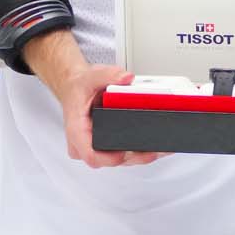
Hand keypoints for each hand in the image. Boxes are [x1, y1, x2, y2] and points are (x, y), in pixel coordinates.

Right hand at [21, 32, 163, 168]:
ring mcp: (95, 147)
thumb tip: (126, 78)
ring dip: (138, 156)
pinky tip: (152, 145)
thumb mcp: (92, 76)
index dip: (108, 158)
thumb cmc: (80, 88)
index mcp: (77, 129)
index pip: (91, 154)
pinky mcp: (105, 147)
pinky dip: (136, 150)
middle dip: (133, 157)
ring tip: (159, 148)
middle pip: (110, 160)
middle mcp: (84, 143)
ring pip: (118, 159)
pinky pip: (121, 154)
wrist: (75, 88)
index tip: (124, 153)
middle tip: (154, 150)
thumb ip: (109, 75)